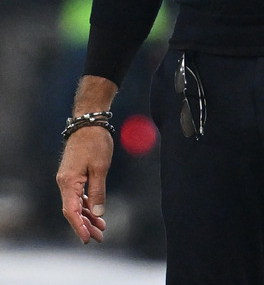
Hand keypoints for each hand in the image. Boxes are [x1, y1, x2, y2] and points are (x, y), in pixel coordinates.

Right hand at [56, 126, 113, 243]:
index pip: (71, 211)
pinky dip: (87, 204)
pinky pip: (78, 195)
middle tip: (100, 237)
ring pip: (76, 203)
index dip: (79, 227)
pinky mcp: (73, 174)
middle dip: (86, 225)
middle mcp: (64, 182)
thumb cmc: (95, 142)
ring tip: (101, 227)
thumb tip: (98, 213)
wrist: (87, 122)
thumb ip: (98, 191)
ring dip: (88, 215)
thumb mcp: (100, 168)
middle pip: (73, 210)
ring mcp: (68, 178)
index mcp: (68, 182)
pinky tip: (96, 211)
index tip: (88, 239)